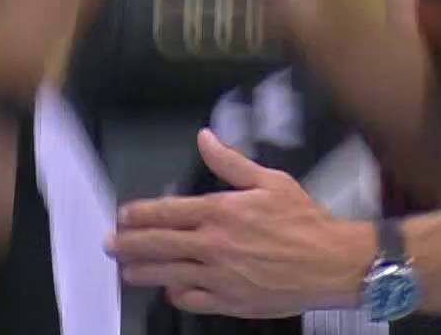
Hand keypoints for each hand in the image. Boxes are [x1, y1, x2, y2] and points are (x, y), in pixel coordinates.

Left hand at [110, 129, 373, 317]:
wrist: (330, 262)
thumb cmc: (304, 221)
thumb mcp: (270, 180)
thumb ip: (231, 162)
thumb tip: (205, 138)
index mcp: (221, 211)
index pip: (167, 212)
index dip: (140, 214)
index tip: (124, 215)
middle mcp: (213, 245)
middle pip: (158, 245)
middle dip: (129, 244)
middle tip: (111, 245)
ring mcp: (218, 276)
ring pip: (167, 274)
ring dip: (142, 272)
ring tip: (127, 271)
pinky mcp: (229, 301)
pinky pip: (192, 299)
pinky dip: (176, 294)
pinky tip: (171, 290)